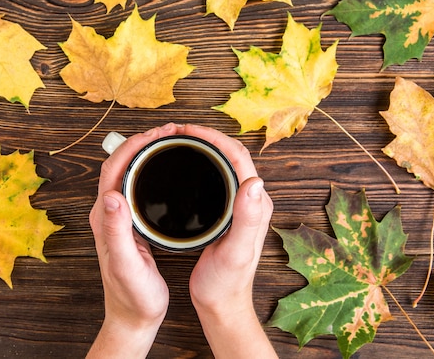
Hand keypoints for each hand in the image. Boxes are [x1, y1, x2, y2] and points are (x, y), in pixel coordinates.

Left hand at [87, 123, 184, 357]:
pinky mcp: (129, 224)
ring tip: (168, 142)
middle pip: (118, 164)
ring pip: (127, 173)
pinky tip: (165, 170)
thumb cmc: (133, 296)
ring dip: (145, 153)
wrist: (133, 317)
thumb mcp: (127, 266)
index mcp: (104, 218)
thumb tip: (111, 195)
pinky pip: (136, 186)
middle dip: (141, 142)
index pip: (113, 168)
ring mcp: (117, 218)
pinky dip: (149, 170)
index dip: (134, 145)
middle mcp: (107, 213)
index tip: (158, 133)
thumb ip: (116, 232)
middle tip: (169, 131)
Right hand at [182, 125, 276, 357]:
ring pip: (222, 165)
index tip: (187, 129)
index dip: (214, 137)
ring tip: (178, 141)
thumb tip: (256, 181)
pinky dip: (200, 165)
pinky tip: (183, 168)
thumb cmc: (226, 283)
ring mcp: (238, 206)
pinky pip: (215, 179)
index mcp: (256, 204)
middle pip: (231, 155)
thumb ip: (248, 218)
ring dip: (204, 148)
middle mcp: (250, 201)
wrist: (222, 304)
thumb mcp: (236, 252)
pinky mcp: (226, 213)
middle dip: (206, 136)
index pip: (238, 156)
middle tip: (177, 131)